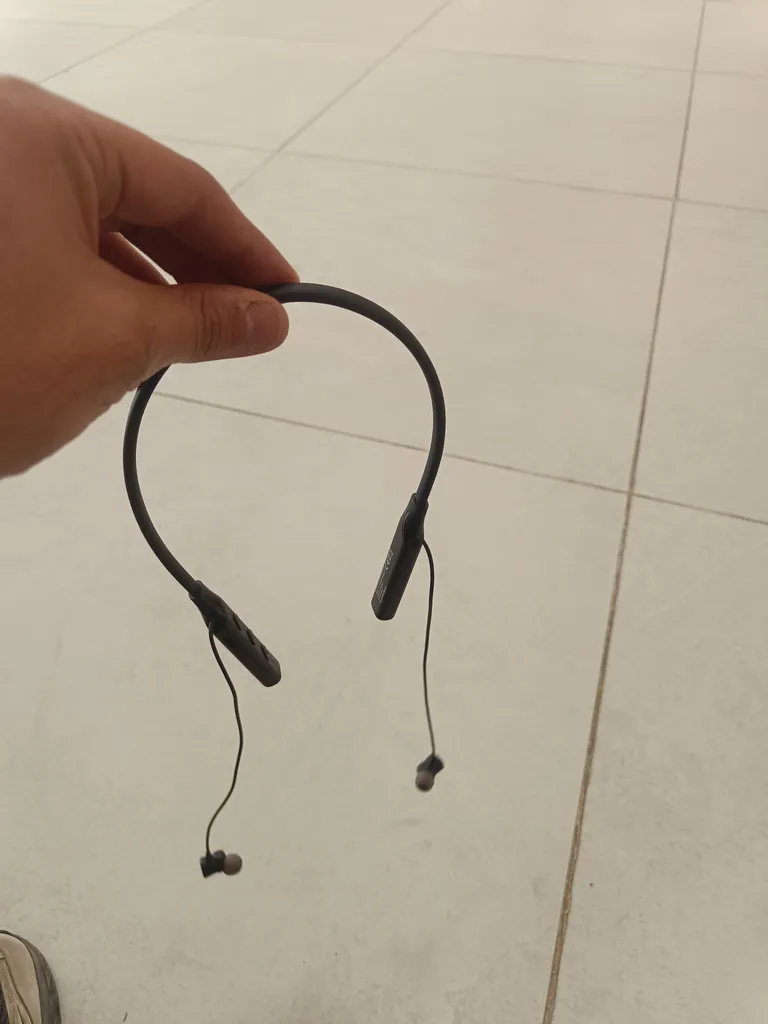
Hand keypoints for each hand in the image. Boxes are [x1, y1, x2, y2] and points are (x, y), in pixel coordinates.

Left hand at [0, 77, 296, 476]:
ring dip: (143, 281)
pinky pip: (38, 243)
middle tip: (245, 324)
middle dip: (195, 265)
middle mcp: (3, 139)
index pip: (180, 185)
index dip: (245, 247)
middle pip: (131, 197)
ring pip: (82, 224)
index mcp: (44, 136)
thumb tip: (273, 318)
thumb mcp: (114, 340)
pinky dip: (86, 286)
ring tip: (187, 338)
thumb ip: (204, 320)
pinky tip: (115, 331)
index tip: (288, 297)